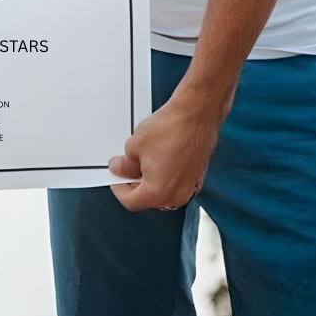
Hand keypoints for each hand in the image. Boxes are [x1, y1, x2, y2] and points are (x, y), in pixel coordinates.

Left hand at [110, 92, 223, 210]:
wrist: (197, 113)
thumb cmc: (173, 128)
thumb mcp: (134, 146)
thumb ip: (125, 163)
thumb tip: (122, 168)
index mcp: (158, 193)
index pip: (131, 201)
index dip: (119, 189)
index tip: (116, 180)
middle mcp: (177, 195)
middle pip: (149, 199)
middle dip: (136, 185)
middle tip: (127, 169)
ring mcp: (190, 187)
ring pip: (164, 192)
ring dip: (152, 181)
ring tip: (144, 160)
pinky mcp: (199, 176)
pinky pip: (178, 183)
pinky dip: (168, 175)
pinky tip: (161, 159)